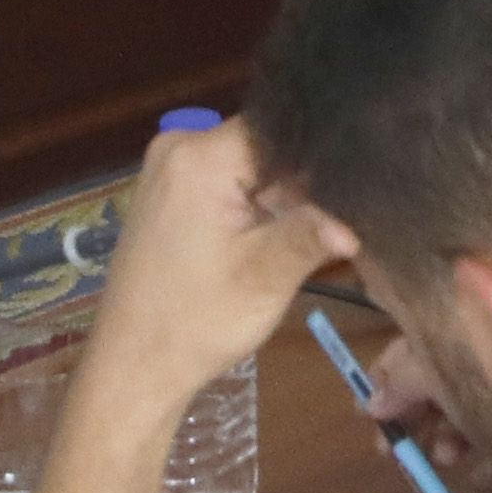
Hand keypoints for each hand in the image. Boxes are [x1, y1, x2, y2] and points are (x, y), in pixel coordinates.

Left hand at [78, 119, 348, 423]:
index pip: (279, 128)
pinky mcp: (166, 193)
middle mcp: (176, 147)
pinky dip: (252, 203)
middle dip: (301, 178)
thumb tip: (357, 223)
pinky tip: (273, 233)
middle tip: (342, 212)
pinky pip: (224, 180)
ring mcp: (166, 169)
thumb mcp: (265, 277)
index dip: (320, 154)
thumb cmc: (196, 321)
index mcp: (198, 156)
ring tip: (313, 225)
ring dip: (278, 194)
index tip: (357, 180)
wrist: (134, 364)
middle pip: (263, 144)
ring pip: (246, 164)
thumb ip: (310, 234)